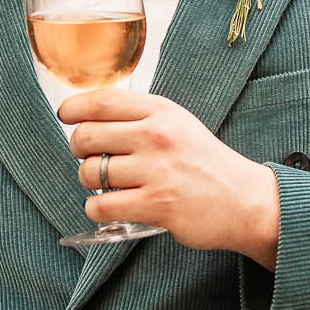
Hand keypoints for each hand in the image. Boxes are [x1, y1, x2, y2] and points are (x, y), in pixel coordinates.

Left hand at [59, 88, 279, 267]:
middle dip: (78, 149)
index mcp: (161, 111)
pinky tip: (110, 206)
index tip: (66, 116)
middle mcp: (157, 136)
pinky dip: (97, 208)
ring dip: (88, 181)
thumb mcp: (178, 124)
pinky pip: (101, 206)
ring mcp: (156, 171)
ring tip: (107, 184)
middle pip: (87, 136)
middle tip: (90, 157)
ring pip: (89, 173)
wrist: (243, 200)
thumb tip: (89, 116)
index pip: (102, 101)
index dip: (73, 108)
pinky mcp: (155, 205)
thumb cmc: (204, 162)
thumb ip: (140, 116)